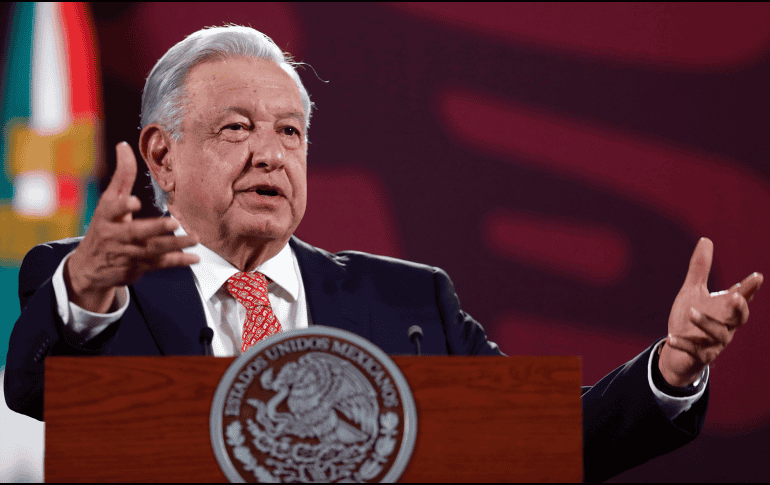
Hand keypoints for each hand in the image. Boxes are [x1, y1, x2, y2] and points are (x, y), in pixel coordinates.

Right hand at [64, 142, 199, 312]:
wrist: (90, 267)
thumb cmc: (105, 226)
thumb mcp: (108, 201)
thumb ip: (122, 176)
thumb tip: (123, 145)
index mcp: (107, 216)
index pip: (112, 209)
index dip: (122, 206)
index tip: (133, 202)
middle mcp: (116, 235)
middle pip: (136, 232)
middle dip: (154, 228)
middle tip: (173, 223)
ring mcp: (127, 253)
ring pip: (152, 250)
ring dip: (174, 245)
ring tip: (195, 239)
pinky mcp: (138, 267)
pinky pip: (160, 264)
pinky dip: (178, 261)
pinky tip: (195, 257)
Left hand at [659, 238, 761, 386]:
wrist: (678, 351)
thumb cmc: (690, 317)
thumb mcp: (692, 290)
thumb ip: (700, 268)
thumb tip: (706, 239)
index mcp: (725, 309)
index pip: (741, 297)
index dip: (749, 288)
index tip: (757, 276)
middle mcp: (725, 326)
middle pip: (740, 319)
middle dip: (740, 309)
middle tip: (736, 298)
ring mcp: (713, 343)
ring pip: (718, 335)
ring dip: (706, 323)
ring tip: (692, 312)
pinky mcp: (699, 355)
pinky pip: (693, 350)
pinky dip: (682, 343)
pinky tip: (670, 338)